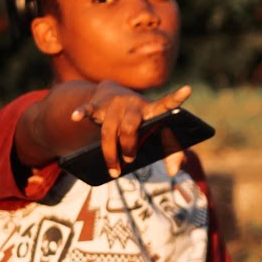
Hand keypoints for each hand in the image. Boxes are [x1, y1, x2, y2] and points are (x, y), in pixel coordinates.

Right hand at [68, 82, 191, 178]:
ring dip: (109, 153)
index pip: (167, 104)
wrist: (112, 92)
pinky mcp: (97, 104)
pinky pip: (88, 109)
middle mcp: (134, 104)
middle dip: (129, 147)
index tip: (187, 90)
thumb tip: (174, 172)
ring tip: (114, 171)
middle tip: (130, 160)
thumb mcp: (156, 131)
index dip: (176, 98)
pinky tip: (75, 117)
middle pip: (130, 127)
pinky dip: (81, 112)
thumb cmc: (139, 119)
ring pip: (109, 131)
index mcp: (151, 109)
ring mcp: (114, 104)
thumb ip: (171, 151)